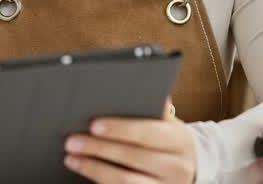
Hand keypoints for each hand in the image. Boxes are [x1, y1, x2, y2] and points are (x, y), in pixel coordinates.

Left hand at [63, 98, 196, 183]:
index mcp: (179, 139)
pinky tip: (86, 172)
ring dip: (94, 168)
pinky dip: (101, 182)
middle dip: (98, 148)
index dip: (119, 128)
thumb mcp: (167, 124)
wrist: (190, 169)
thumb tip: (128, 88)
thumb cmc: (169, 140)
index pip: (147, 132)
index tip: (93, 125)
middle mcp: (177, 166)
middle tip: (71, 141)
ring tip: (72, 158)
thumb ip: (151, 109)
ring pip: (125, 181)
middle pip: (133, 157)